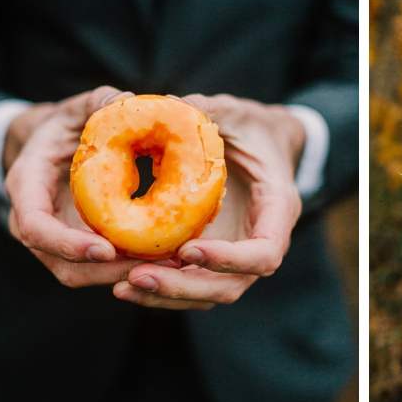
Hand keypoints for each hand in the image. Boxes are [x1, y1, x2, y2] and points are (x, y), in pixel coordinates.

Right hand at [5, 86, 150, 286]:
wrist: (50, 149)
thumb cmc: (64, 127)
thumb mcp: (76, 108)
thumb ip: (95, 102)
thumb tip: (122, 99)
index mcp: (27, 188)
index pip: (35, 228)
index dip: (67, 244)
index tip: (105, 249)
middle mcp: (36, 223)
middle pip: (63, 264)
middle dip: (108, 271)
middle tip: (155, 266)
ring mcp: (56, 242)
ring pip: (83, 275)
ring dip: (124, 276)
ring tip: (170, 266)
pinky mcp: (80, 249)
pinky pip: (100, 271)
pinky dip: (130, 269)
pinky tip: (167, 261)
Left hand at [112, 95, 304, 310]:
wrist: (264, 142)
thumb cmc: (253, 126)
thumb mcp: (237, 112)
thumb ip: (211, 111)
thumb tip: (171, 105)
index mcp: (278, 209)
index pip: (265, 254)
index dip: (229, 259)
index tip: (188, 250)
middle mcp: (261, 240)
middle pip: (231, 285)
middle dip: (183, 286)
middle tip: (136, 277)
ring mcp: (238, 255)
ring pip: (209, 294)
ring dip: (167, 295)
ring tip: (123, 286)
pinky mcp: (215, 259)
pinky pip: (192, 285)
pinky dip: (162, 289)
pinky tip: (125, 281)